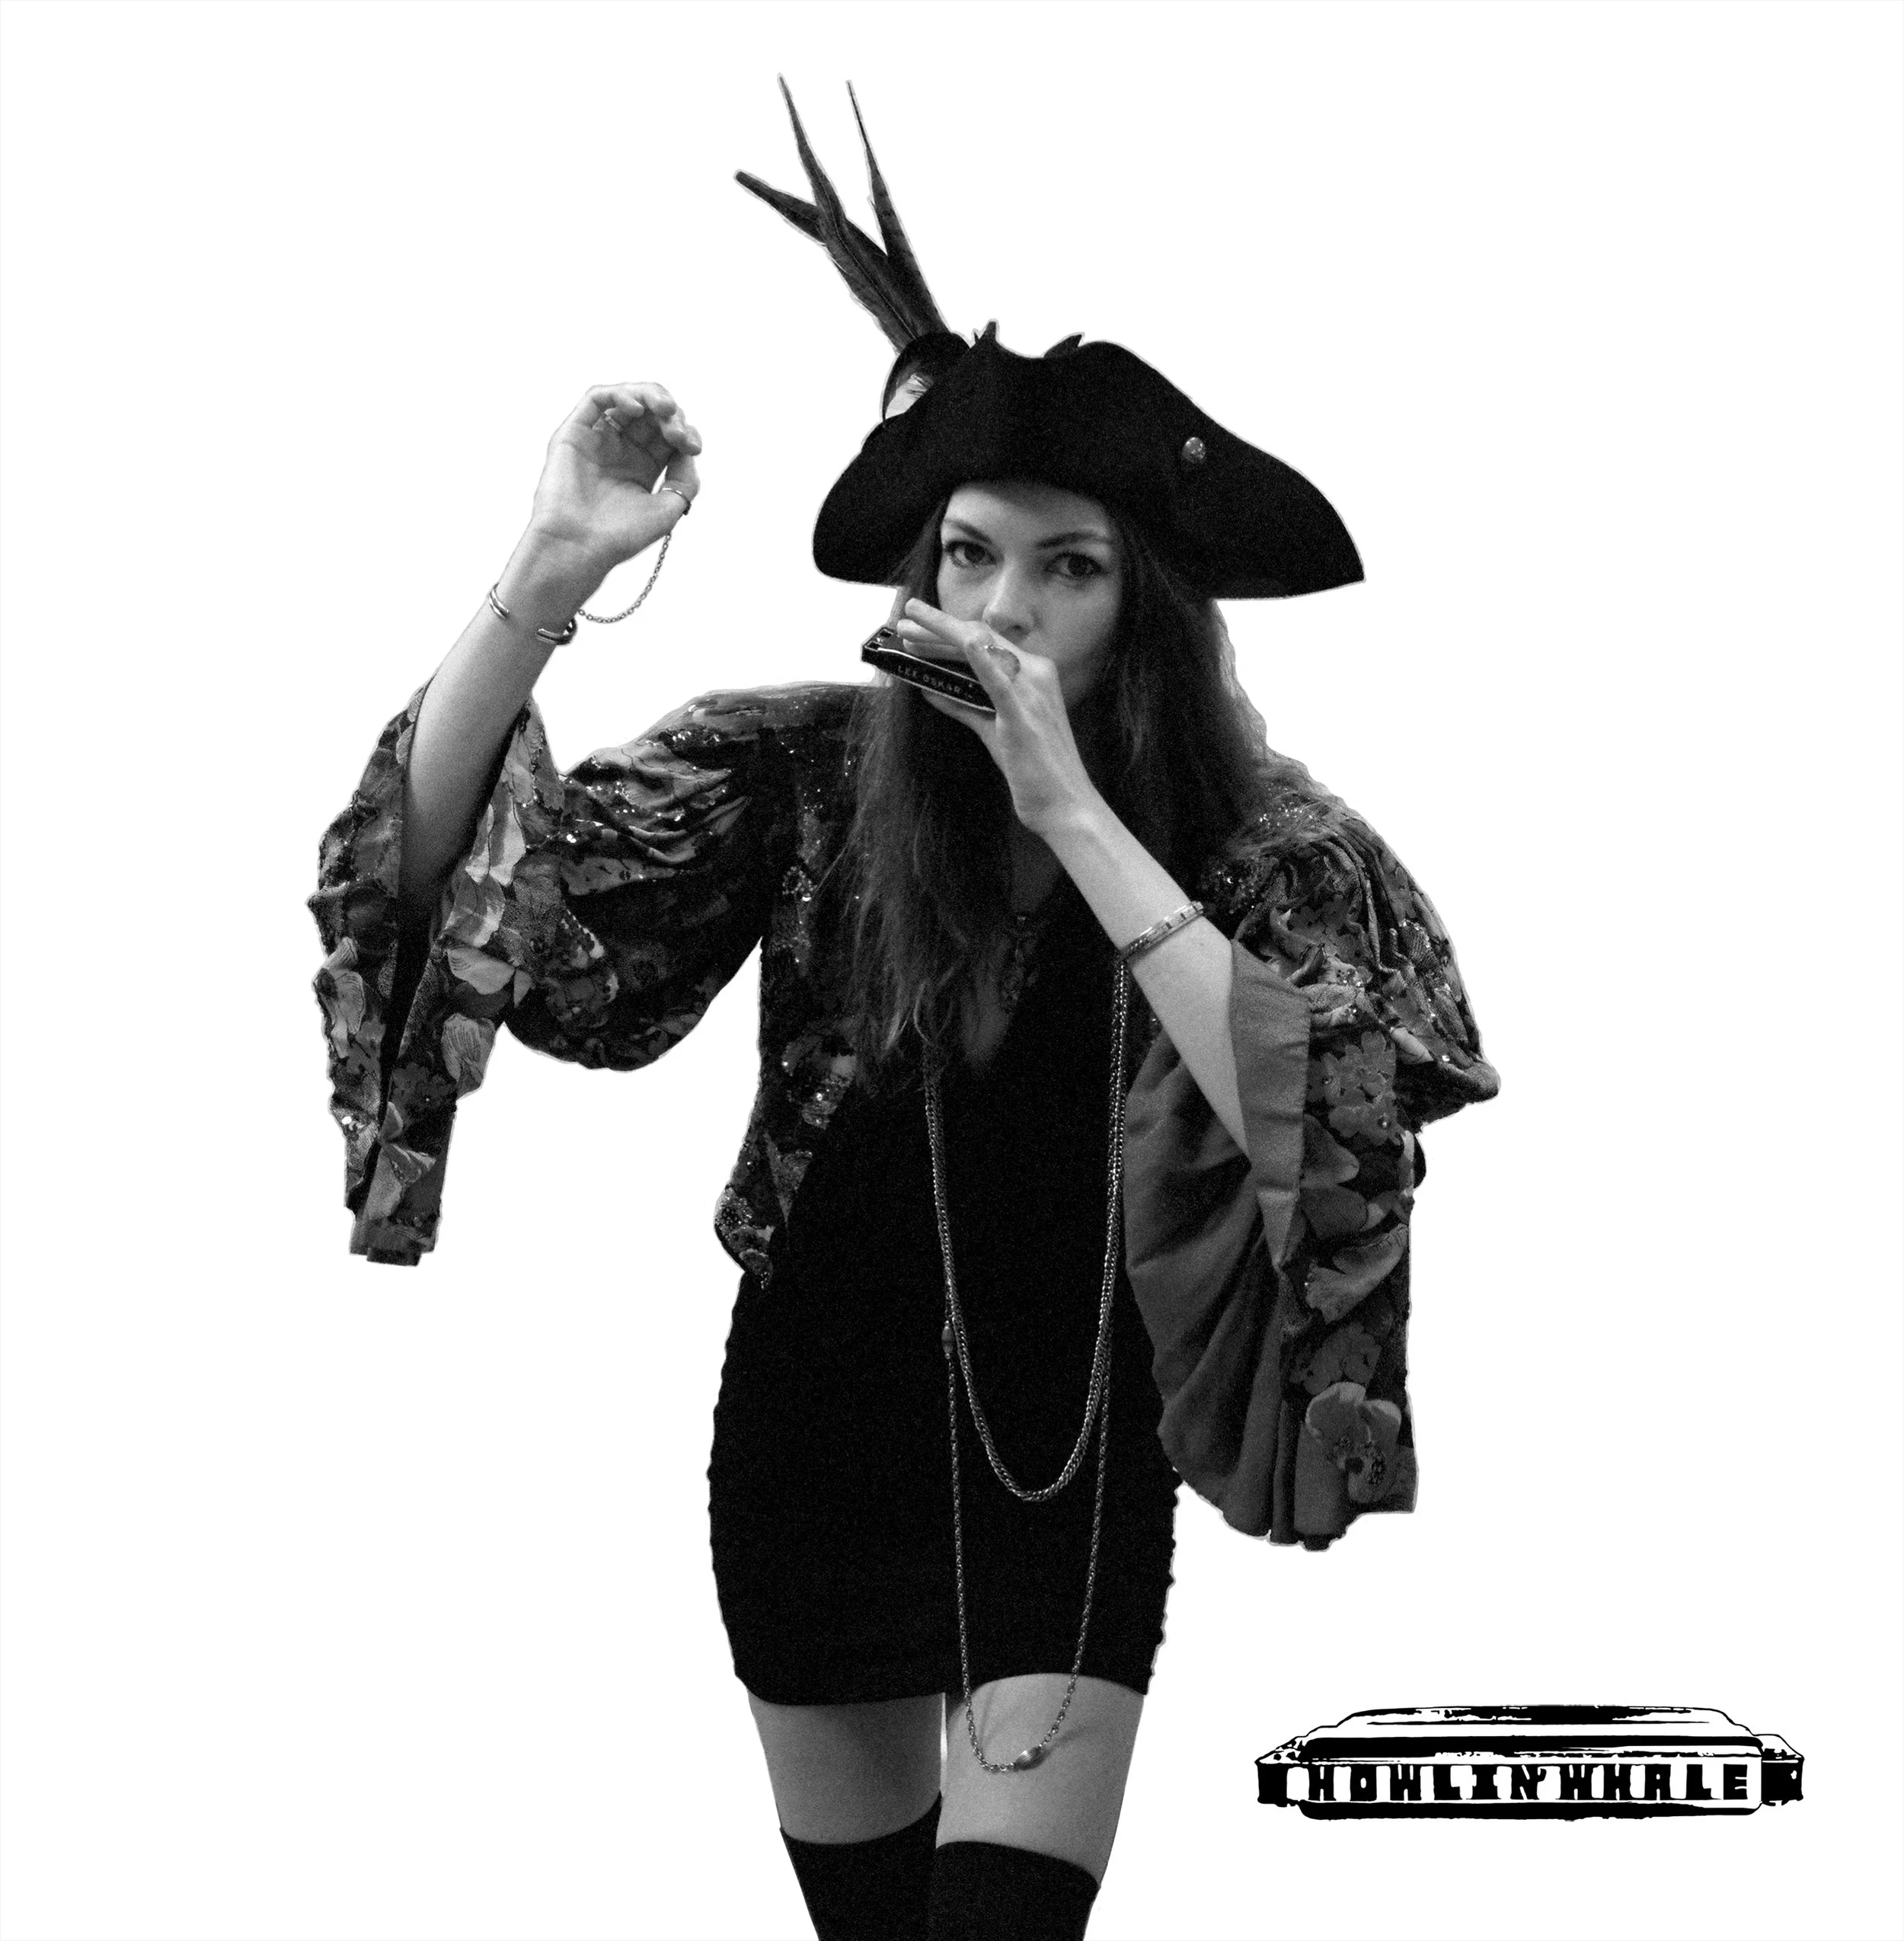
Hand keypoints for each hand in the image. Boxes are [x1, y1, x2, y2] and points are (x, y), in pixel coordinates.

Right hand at [526, 381, 702, 576]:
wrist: (578, 546)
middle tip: (678, 432)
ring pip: (627, 399)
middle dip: (671, 415)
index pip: (668, 436)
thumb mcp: (667, 510)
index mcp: (642, 467)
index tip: (693, 447)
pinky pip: (596, 398)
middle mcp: (620, 450)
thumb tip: (689, 451)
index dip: (685, 433)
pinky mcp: (574, 432)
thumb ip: (685, 480)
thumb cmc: (619, 536)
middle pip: (652, 414)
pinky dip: (619, 394)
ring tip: (665, 409)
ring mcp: (597, 439)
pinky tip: (637, 408)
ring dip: (651, 396)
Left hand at [896, 599, 1103, 837]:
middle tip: (904, 622)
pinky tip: (966, 644)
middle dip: (937, 628)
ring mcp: (1032, 692)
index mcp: (1033, 674)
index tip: (919, 626)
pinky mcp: (1023, 716)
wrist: (1065, 804)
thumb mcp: (993, 731)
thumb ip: (964, 707)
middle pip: (980, 639)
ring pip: (982, 651)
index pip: (986, 641)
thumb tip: (931, 690)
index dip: (948, 630)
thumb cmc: (1033, 770)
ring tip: (908, 632)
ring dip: (941, 638)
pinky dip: (981, 660)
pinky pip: (999, 682)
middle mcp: (1036, 673)